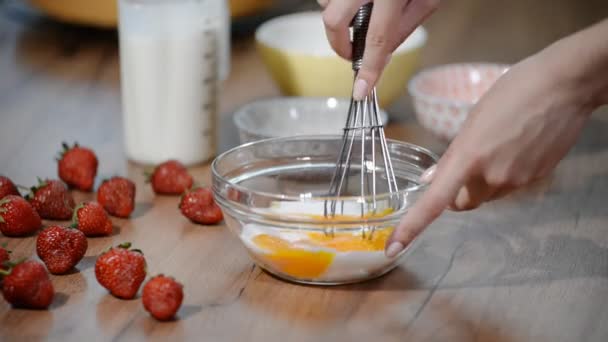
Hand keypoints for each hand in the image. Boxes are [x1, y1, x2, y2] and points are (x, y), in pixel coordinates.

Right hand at [318, 0, 439, 99]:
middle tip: (350, 53)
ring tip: (358, 15)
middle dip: (338, 44)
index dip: (368, 68)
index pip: (377, 38)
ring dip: (337, 17)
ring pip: (325, 4)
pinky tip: (353, 2)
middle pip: (333, 21)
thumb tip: (381, 57)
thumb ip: (403, 27)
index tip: (361, 90)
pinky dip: (334, 2)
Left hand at [384, 47, 599, 257]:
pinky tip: (515, 147)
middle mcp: (492, 176)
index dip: (411, 227)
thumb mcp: (472, 120)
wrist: (564, 86)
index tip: (394, 246)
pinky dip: (505, 175)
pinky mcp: (536, 179)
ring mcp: (517, 180)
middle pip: (463, 203)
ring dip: (483, 183)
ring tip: (496, 147)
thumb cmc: (514, 92)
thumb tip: (430, 180)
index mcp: (468, 157)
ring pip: (488, 195)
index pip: (434, 201)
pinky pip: (510, 186)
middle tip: (461, 169)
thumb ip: (451, 156)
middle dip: (457, 193)